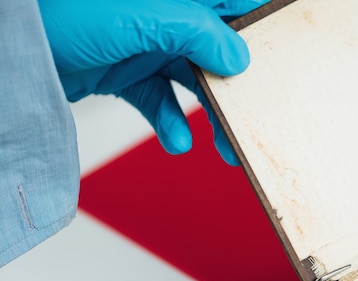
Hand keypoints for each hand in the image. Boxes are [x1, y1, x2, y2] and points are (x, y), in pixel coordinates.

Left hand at [37, 0, 267, 163]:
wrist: (9, 47)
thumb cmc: (58, 9)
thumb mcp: (139, 16)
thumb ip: (198, 32)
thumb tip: (238, 58)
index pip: (235, 5)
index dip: (261, 29)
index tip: (286, 59)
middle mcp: (166, 14)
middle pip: (220, 51)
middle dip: (239, 89)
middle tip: (254, 117)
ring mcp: (146, 43)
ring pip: (194, 82)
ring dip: (211, 116)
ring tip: (223, 146)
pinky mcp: (126, 72)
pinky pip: (159, 101)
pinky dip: (170, 124)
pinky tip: (176, 139)